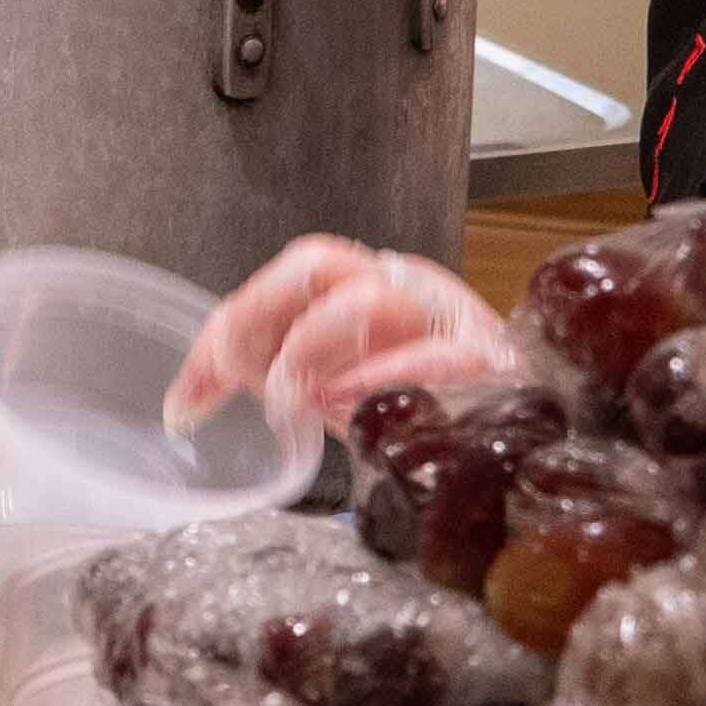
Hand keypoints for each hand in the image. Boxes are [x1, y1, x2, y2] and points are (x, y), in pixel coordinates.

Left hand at [165, 234, 525, 433]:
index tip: (189, 397)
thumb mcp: (338, 385)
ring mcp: (451, 325)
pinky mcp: (492, 370)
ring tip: (299, 401)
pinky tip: (358, 407)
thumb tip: (184, 405)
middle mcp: (409, 290)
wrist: (521, 438)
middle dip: (263, 320)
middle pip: (321, 267)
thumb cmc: (426, 404)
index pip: (290, 273)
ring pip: (371, 303)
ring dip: (314, 351)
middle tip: (251, 384)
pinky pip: (436, 362)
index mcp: (372, 283)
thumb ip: (269, 373)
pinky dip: (388, 380)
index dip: (235, 322)